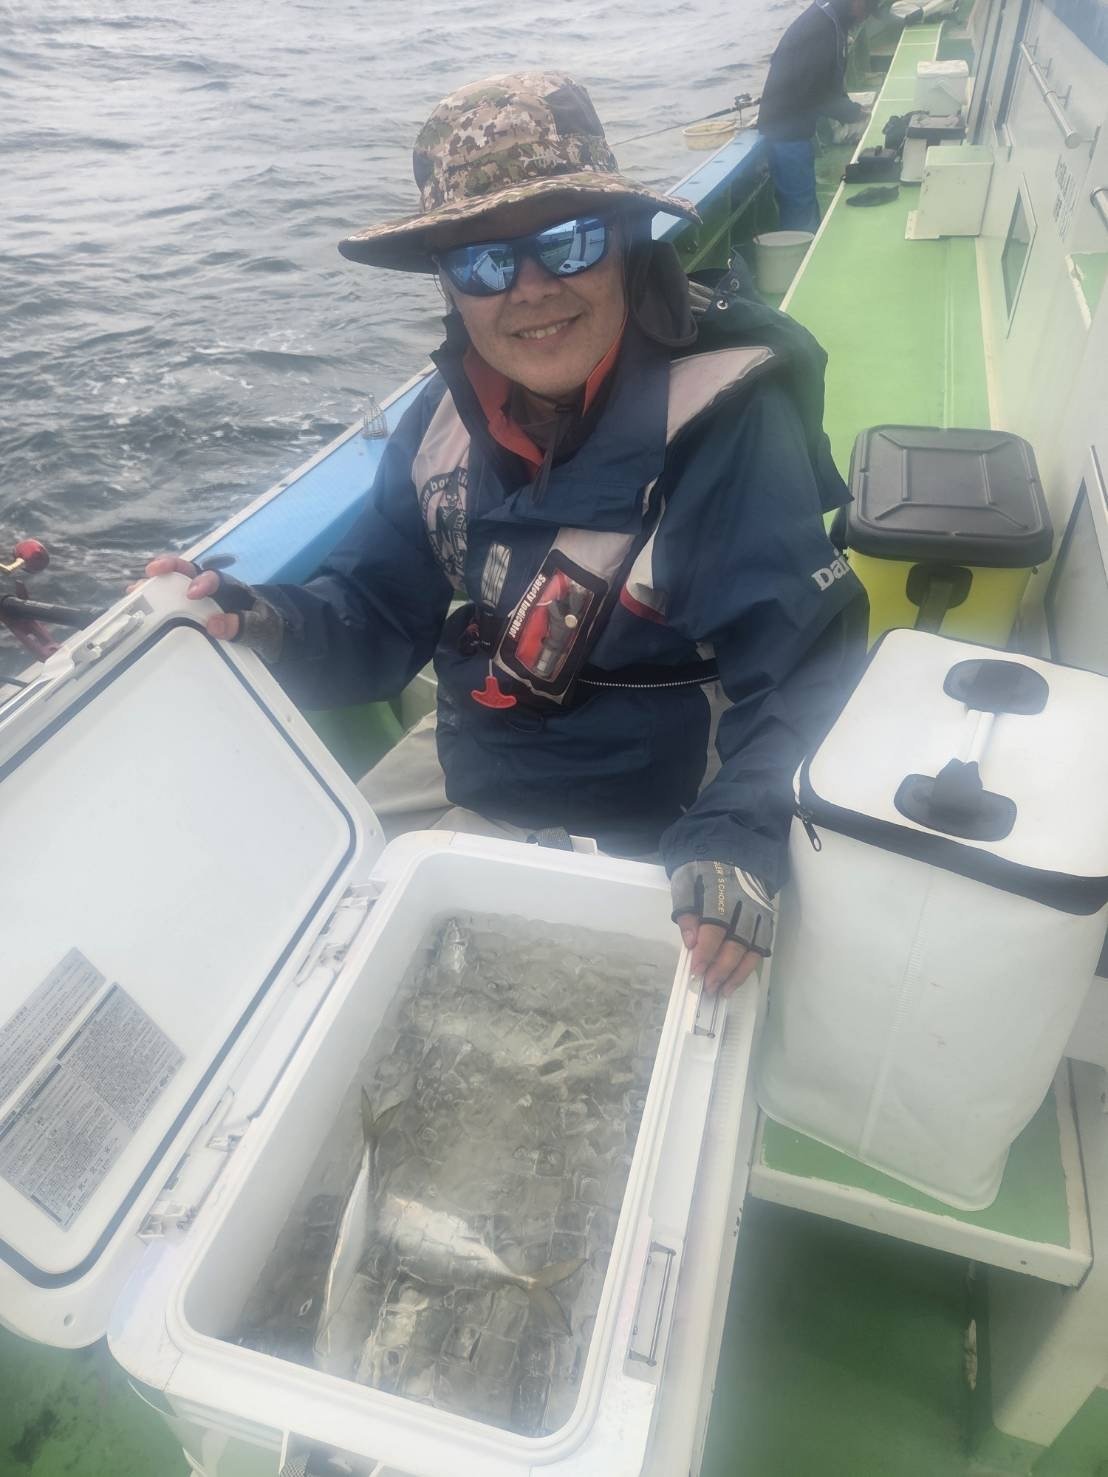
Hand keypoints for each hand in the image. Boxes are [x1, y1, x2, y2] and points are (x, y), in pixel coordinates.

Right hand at [133, 556, 284, 661]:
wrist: (269, 635)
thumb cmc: (266, 627)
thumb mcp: (262, 629)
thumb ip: (243, 626)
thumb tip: (214, 625)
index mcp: (232, 589)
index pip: (216, 578)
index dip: (203, 581)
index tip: (192, 593)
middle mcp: (213, 589)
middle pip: (190, 571)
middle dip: (171, 567)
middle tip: (152, 571)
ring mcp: (200, 599)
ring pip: (176, 584)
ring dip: (155, 585)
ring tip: (134, 592)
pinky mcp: (192, 611)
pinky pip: (172, 602)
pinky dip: (155, 602)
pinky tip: (138, 607)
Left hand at [670, 861, 774, 996]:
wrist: (733, 849)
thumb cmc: (703, 868)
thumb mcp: (685, 881)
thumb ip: (686, 910)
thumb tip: (691, 941)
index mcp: (721, 893)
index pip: (715, 928)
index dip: (706, 951)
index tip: (696, 971)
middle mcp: (745, 905)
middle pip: (736, 943)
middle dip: (722, 968)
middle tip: (708, 987)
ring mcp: (758, 913)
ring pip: (752, 948)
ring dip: (738, 973)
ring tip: (723, 991)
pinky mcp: (766, 918)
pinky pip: (762, 946)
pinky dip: (750, 965)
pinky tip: (737, 979)